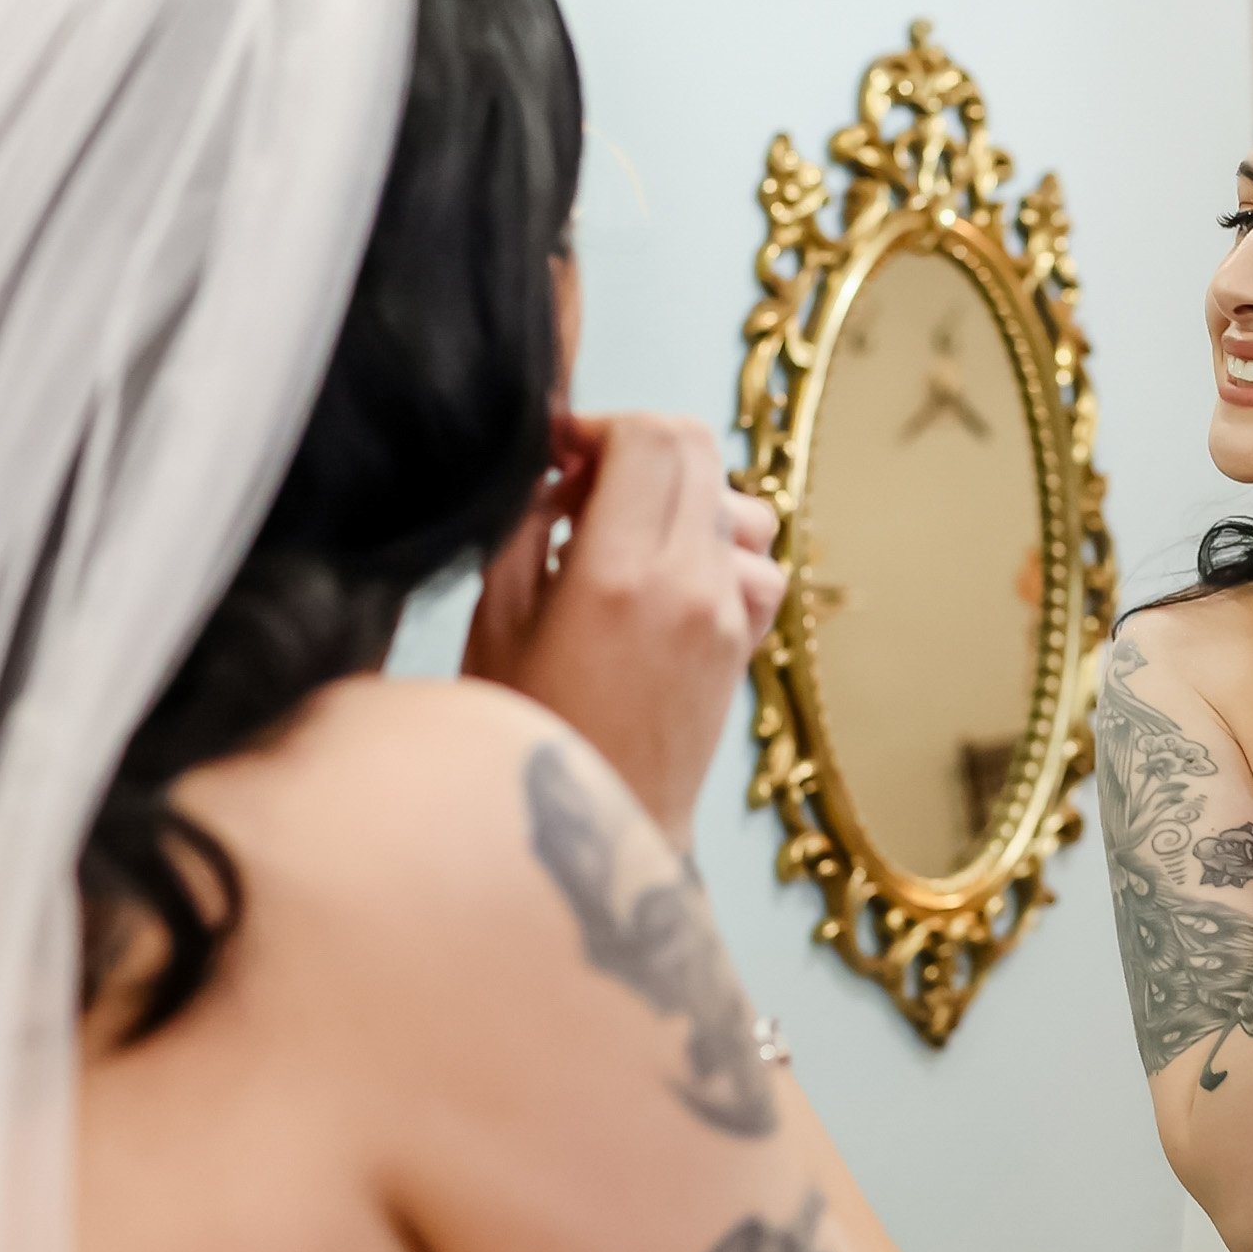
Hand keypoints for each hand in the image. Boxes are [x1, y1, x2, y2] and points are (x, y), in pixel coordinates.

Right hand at [464, 413, 785, 842]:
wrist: (602, 827)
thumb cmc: (533, 736)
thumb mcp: (495, 621)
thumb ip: (527, 526)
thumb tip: (560, 468)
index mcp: (616, 573)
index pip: (647, 437)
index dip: (600, 424)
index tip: (561, 450)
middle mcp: (689, 583)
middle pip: (696, 449)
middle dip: (638, 444)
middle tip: (586, 483)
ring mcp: (729, 612)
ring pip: (736, 500)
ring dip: (684, 496)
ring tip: (625, 537)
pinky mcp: (748, 639)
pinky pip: (757, 560)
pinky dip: (720, 551)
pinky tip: (669, 582)